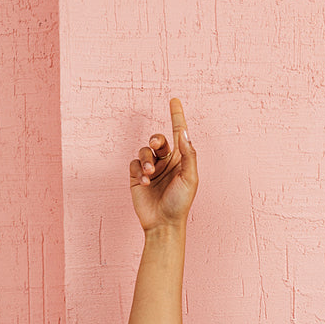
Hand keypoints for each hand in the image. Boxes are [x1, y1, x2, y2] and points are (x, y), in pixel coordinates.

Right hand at [129, 97, 197, 230]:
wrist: (163, 224)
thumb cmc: (180, 203)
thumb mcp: (190, 178)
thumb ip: (188, 155)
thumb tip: (184, 133)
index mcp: (181, 159)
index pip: (179, 132)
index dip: (177, 116)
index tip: (174, 100)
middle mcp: (167, 161)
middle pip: (159, 139)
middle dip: (157, 139)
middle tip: (158, 146)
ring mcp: (152, 169)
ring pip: (145, 150)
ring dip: (147, 160)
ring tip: (150, 174)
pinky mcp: (137, 177)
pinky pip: (134, 163)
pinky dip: (139, 170)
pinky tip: (145, 182)